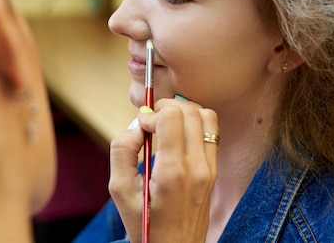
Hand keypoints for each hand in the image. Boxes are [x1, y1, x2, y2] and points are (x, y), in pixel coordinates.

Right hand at [109, 97, 218, 242]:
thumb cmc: (145, 224)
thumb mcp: (119, 190)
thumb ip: (122, 150)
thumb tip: (137, 124)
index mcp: (173, 172)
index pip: (172, 116)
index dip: (152, 113)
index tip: (141, 127)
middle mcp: (197, 167)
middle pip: (189, 110)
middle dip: (166, 108)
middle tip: (151, 122)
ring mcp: (210, 168)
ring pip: (205, 116)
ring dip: (183, 112)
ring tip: (166, 125)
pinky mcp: (214, 170)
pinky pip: (211, 131)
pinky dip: (195, 124)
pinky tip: (178, 136)